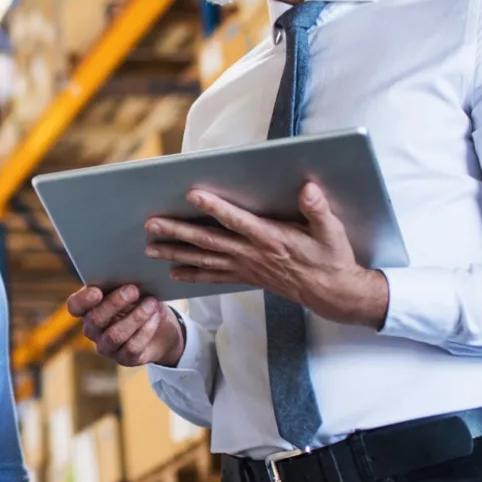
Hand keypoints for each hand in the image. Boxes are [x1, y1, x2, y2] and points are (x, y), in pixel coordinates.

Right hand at [66, 283, 185, 367]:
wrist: (162, 327)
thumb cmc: (141, 302)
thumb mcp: (131, 290)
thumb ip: (122, 283)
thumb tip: (128, 274)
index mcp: (88, 309)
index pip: (74, 306)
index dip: (83, 300)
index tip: (97, 291)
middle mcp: (92, 330)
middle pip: (95, 319)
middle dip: (115, 303)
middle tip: (134, 289)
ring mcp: (107, 346)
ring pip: (115, 335)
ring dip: (135, 317)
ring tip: (151, 303)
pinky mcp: (124, 358)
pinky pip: (132, 347)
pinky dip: (146, 330)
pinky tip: (155, 317)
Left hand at [145, 182, 389, 327]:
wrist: (331, 292)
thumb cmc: (331, 257)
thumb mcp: (331, 231)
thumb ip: (318, 209)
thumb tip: (308, 188)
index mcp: (271, 238)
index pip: (237, 220)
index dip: (215, 207)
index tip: (192, 194)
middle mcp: (252, 253)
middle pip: (208, 241)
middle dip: (178, 231)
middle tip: (151, 224)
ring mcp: (246, 267)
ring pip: (204, 259)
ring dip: (176, 253)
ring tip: (150, 248)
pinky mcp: (246, 277)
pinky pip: (214, 277)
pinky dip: (192, 275)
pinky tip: (172, 272)